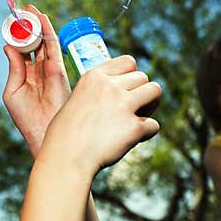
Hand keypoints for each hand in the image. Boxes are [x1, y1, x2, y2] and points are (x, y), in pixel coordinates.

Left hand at [2, 6, 70, 155]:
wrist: (43, 133)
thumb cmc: (26, 118)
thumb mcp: (13, 91)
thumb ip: (13, 68)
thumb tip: (8, 46)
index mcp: (26, 75)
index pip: (23, 50)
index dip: (18, 35)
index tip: (13, 20)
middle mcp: (39, 70)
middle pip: (35, 42)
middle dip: (29, 25)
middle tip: (22, 9)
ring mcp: (50, 69)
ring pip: (44, 41)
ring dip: (38, 24)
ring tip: (29, 8)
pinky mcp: (58, 70)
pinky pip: (53, 46)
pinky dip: (48, 31)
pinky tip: (42, 18)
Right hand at [40, 55, 161, 175]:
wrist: (65, 159)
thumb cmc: (65, 136)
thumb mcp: (75, 100)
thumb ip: (95, 92)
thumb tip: (118, 93)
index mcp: (93, 77)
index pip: (128, 61)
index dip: (130, 75)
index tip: (125, 90)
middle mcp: (110, 86)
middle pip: (143, 76)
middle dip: (141, 92)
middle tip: (132, 110)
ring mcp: (123, 105)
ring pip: (155, 91)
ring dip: (150, 105)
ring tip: (139, 118)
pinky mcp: (134, 127)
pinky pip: (154, 125)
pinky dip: (146, 133)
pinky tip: (133, 140)